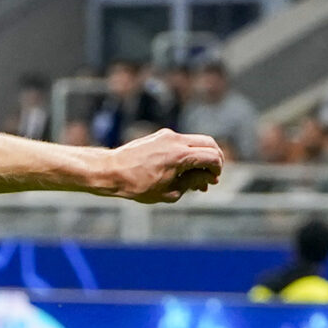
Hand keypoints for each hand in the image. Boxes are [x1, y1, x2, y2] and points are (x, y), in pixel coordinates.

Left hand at [105, 129, 222, 203]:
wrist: (110, 170)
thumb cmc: (136, 185)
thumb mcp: (169, 192)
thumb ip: (192, 182)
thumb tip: (207, 177)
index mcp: (180, 156)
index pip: (212, 156)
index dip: (217, 169)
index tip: (213, 180)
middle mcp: (176, 140)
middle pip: (209, 143)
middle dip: (214, 159)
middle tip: (211, 176)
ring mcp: (167, 135)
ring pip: (195, 141)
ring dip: (200, 156)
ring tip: (196, 177)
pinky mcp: (159, 135)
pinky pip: (181, 141)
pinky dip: (187, 153)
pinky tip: (182, 169)